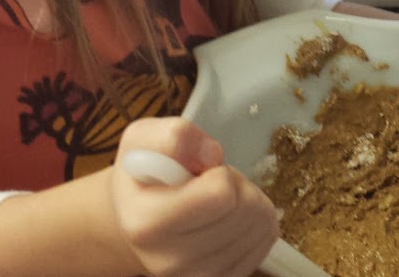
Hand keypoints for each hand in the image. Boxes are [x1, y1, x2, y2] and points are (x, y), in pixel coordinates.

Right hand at [109, 117, 279, 276]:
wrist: (133, 221)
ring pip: (261, 227)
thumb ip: (174, 136)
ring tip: (219, 201)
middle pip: (246, 210)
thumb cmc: (143, 175)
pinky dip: (257, 224)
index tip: (198, 172)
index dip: (218, 171)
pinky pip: (265, 243)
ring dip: (249, 202)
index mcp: (145, 224)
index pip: (219, 194)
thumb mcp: (143, 138)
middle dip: (237, 185)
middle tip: (211, 184)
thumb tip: (212, 155)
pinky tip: (230, 218)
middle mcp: (169, 262)